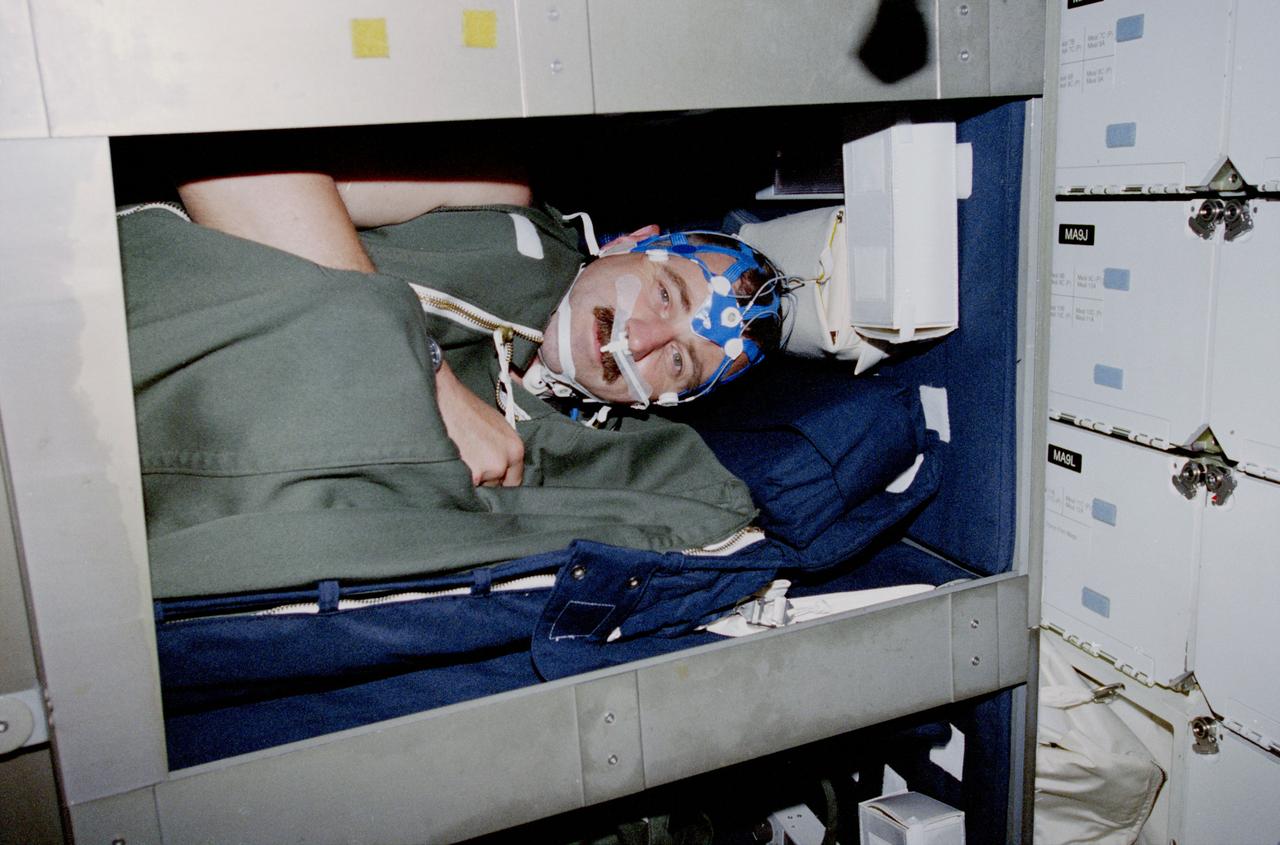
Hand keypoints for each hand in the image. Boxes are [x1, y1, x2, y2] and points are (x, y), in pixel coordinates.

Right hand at [434, 361, 524, 486]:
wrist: (443, 398)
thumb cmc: (465, 408)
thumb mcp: (496, 426)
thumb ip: (501, 450)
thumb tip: (498, 470)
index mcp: (515, 448)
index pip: (514, 480)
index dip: (500, 482)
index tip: (492, 483)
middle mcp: (504, 460)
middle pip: (496, 486)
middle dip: (483, 481)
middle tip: (468, 467)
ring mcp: (488, 469)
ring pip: (479, 489)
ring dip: (469, 482)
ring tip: (457, 462)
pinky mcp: (470, 474)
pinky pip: (464, 489)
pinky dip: (456, 481)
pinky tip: (449, 465)